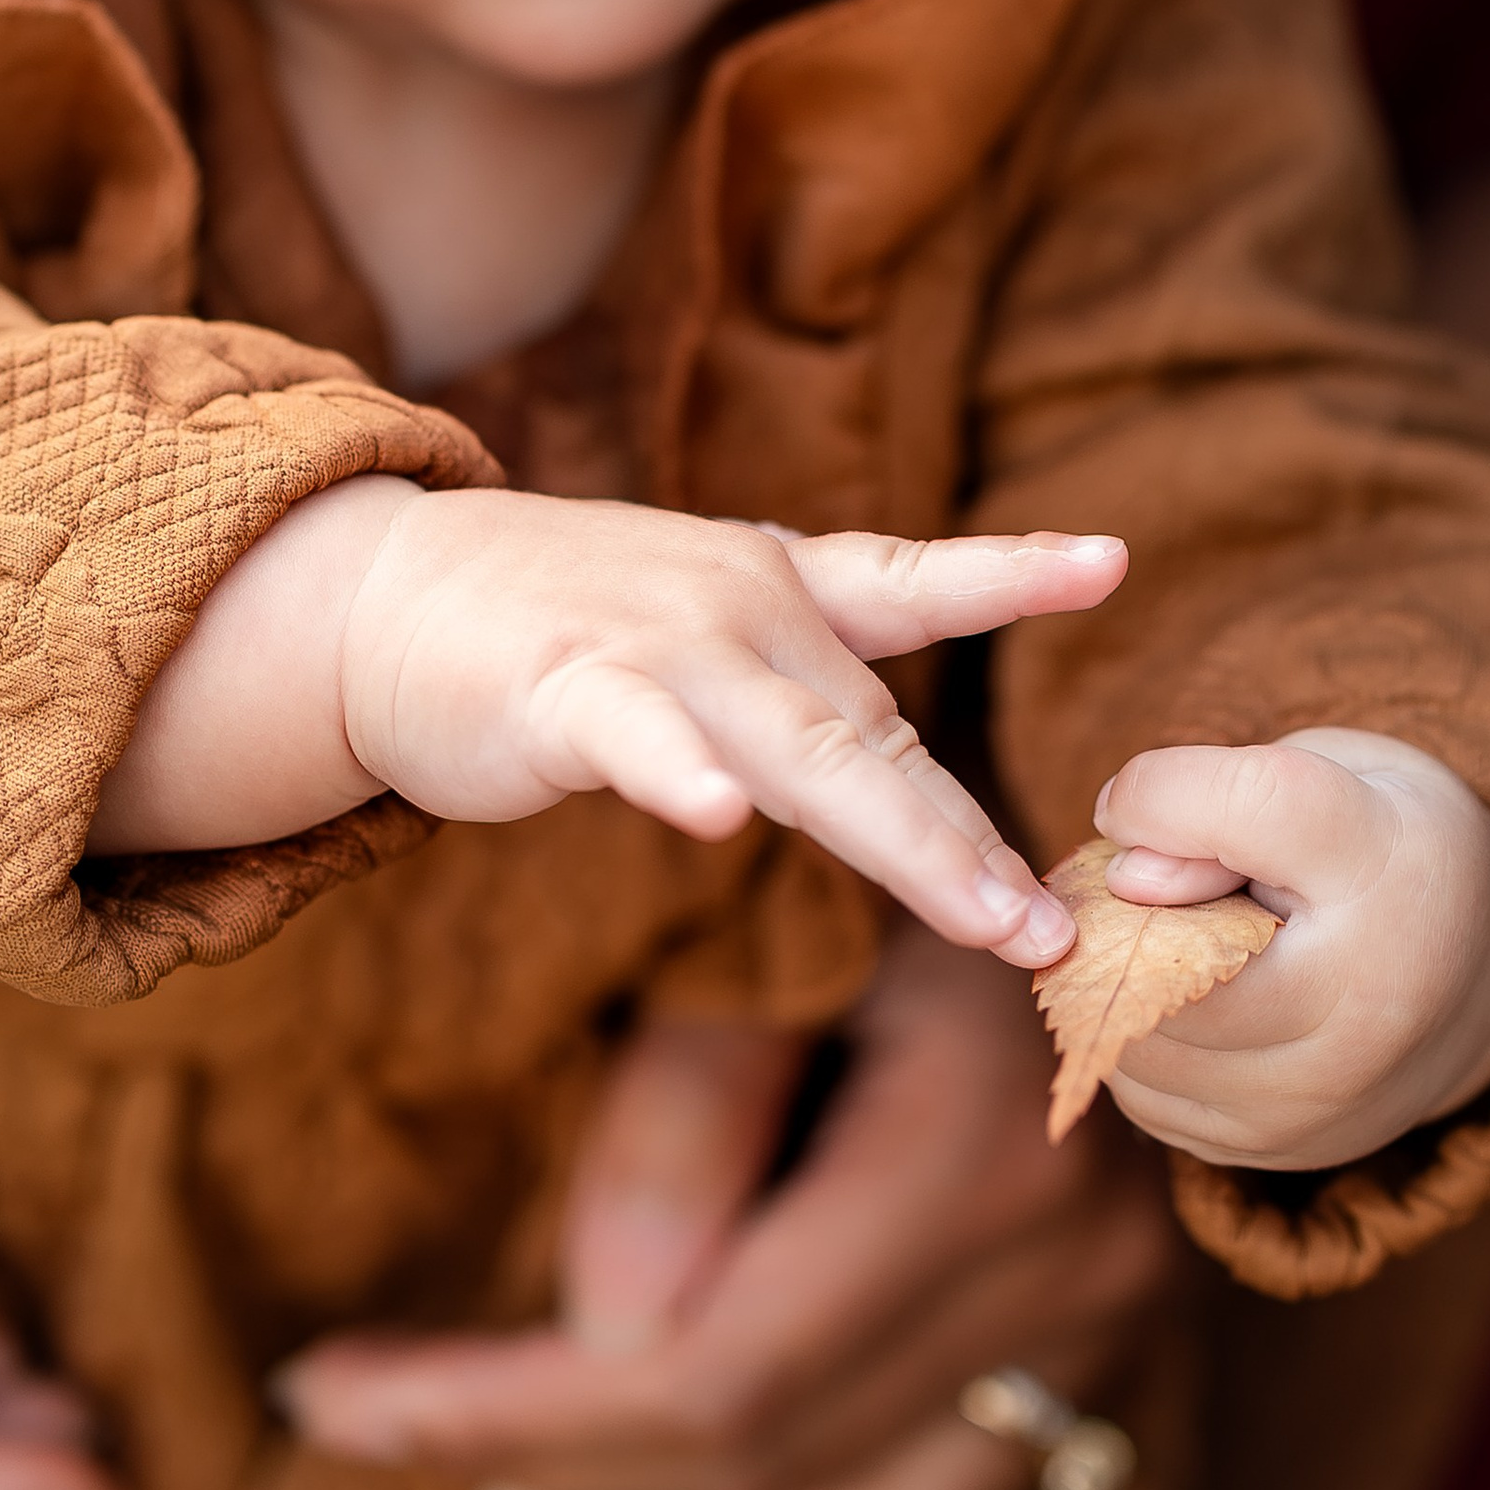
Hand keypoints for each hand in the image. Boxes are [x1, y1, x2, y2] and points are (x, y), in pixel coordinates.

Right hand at [97, 480, 1119, 969]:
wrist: (376, 595)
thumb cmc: (552, 633)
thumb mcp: (700, 645)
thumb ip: (799, 708)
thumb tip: (905, 803)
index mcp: (773, 590)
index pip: (912, 583)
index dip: (1013, 572)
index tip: (1114, 558)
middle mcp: (733, 607)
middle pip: (874, 736)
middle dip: (967, 841)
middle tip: (1049, 932)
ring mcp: (653, 643)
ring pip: (797, 748)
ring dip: (899, 836)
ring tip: (984, 913)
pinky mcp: (559, 688)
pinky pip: (633, 736)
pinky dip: (679, 773)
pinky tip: (719, 816)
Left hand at [279, 919, 1175, 1489]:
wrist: (1115, 844)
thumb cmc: (905, 838)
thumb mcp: (787, 920)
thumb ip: (690, 1108)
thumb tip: (602, 1334)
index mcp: (983, 1148)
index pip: (718, 1366)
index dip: (511, 1406)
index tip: (332, 1391)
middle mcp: (1067, 1273)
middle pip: (767, 1448)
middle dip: (536, 1456)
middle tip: (357, 1418)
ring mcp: (1103, 1333)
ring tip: (490, 1479)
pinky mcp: (1105, 1356)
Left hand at [1090, 727, 1489, 1168]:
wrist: (1478, 973)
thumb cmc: (1382, 844)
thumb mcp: (1328, 772)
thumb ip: (1223, 796)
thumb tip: (1127, 878)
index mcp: (1390, 869)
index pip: (1256, 806)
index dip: (1163, 793)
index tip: (1129, 805)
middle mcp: (1364, 1005)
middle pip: (1169, 959)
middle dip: (1123, 915)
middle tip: (1143, 886)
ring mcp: (1321, 1097)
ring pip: (1140, 1038)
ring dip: (1120, 981)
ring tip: (1178, 941)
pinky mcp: (1275, 1150)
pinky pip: (1145, 1095)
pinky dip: (1140, 1040)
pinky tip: (1192, 1001)